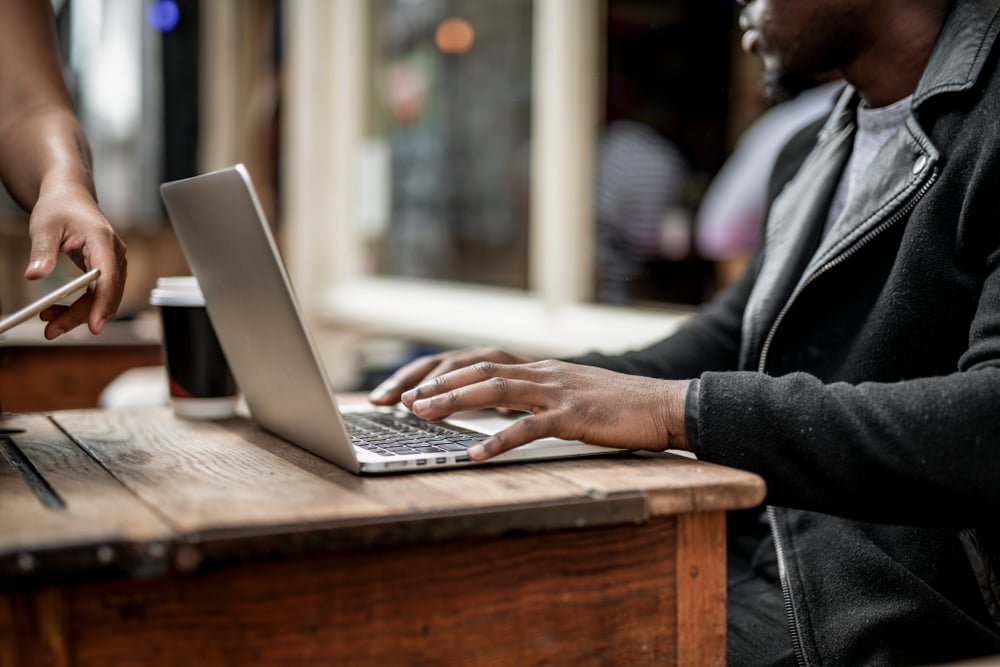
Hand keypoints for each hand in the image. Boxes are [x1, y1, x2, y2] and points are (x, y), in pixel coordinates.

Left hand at [25, 182, 126, 338]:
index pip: (108, 276)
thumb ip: (42, 251)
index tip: (94, 325)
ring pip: (104, 298)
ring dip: (80, 313)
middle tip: (51, 329)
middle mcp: (115, 254)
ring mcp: (114, 263)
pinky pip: (99, 294)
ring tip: (49, 320)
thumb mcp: (44, 226)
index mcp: (103, 240)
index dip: (102, 303)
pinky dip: (81, 305)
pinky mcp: (107, 270)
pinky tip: (59, 310)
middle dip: (82, 315)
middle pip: (106, 294)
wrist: (69, 196)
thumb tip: (34, 275)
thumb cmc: (60, 207)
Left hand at [394, 357, 690, 460]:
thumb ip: (536, 399)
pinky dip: (499, 440)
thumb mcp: (569, 396)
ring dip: (456, 401)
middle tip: (402, 399)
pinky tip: (476, 454)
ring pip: (496, 389)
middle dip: (436, 383)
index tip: (412, 388)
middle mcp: (542, 373)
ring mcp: (557, 392)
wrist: (663, 405)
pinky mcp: (574, 415)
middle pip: (478, 370)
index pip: (480, 363)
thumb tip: (502, 410)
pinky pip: (529, 427)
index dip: (443, 373)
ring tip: (424, 415)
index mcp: (539, 369)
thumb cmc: (617, 406)